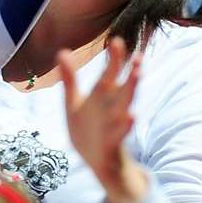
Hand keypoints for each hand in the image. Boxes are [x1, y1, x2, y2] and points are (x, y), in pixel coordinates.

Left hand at [60, 37, 148, 202]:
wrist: (95, 162)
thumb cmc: (87, 130)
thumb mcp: (73, 103)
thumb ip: (70, 79)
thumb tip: (62, 51)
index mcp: (102, 98)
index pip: (109, 74)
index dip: (113, 59)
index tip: (116, 40)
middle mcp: (111, 109)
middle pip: (122, 88)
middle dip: (130, 73)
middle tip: (138, 57)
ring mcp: (113, 125)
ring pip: (125, 106)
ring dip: (132, 92)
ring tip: (138, 76)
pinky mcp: (111, 143)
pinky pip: (119, 133)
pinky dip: (125, 125)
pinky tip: (131, 115)